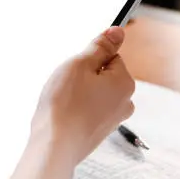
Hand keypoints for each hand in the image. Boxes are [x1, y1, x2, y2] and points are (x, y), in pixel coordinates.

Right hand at [31, 27, 135, 165]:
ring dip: (78, 93)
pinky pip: (88, 111)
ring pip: (94, 93)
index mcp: (125, 83)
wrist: (54, 146)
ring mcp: (112, 120)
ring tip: (64, 101)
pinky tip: (64, 114)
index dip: (88, 60)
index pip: (110, 57)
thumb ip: (101, 46)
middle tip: (67, 85)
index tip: (75, 70)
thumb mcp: (80, 64)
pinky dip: (76, 109)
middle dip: (84, 77)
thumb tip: (118, 32)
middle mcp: (125, 102)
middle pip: (103, 76)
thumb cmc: (65, 105)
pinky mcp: (98, 132)